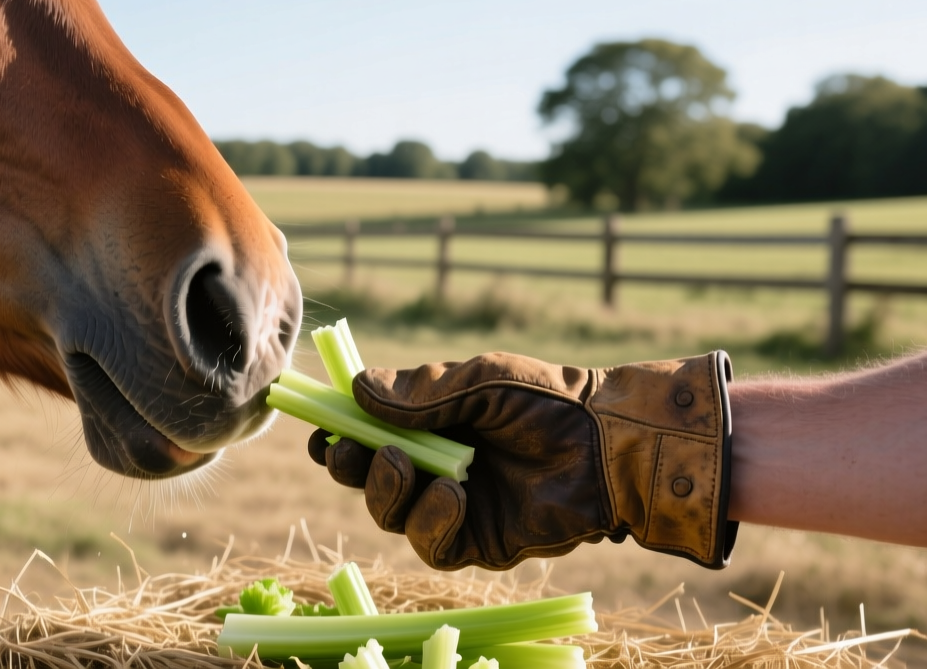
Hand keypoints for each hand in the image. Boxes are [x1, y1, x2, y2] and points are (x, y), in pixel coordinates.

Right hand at [308, 351, 735, 569]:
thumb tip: (355, 388)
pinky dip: (430, 520)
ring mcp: (453, 508)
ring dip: (386, 491)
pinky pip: (431, 545)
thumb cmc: (547, 400)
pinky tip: (452, 495)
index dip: (338, 436)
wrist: (607, 443)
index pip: (368, 434)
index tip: (319, 430)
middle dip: (349, 467)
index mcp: (429, 424)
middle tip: (347, 452)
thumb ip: (418, 392)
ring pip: (389, 515)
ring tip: (405, 466)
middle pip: (366, 479)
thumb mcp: (478, 381)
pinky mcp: (476, 544)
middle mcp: (433, 467)